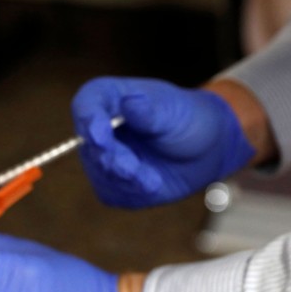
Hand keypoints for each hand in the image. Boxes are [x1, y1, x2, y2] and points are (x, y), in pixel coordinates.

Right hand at [71, 76, 254, 207]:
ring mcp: (102, 157)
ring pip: (99, 173)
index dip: (88, 120)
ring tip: (153, 181)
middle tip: (132, 169)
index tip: (99, 136)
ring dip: (125, 181)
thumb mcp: (174, 111)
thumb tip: (130, 103)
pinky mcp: (111, 183)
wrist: (205, 149)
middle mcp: (98, 128)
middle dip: (111, 159)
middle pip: (89, 145)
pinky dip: (132, 193)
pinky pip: (112, 193)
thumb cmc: (187, 119)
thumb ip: (150, 111)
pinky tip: (153, 184)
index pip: (86, 105)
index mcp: (108, 97)